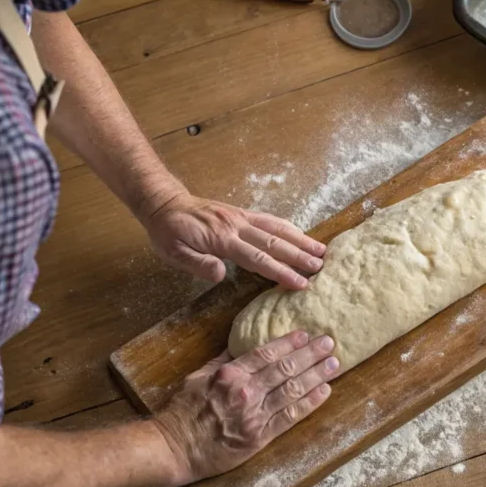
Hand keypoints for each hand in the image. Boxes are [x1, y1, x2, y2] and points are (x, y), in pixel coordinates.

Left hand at [142, 192, 325, 288]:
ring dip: (300, 239)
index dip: (280, 271)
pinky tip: (300, 235)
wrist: (164, 203)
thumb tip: (222, 274)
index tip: (299, 283)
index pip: (257, 258)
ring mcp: (241, 217)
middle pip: (273, 241)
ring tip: (321, 250)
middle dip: (299, 255)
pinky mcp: (241, 213)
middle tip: (320, 267)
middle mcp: (236, 225)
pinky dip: (288, 227)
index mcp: (221, 239)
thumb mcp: (172, 253)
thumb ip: (198, 263)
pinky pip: (269, 219)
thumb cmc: (168, 233)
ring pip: (276, 227)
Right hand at [153, 331, 338, 483]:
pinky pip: (290, 417)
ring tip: (334, 364)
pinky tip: (324, 392)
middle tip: (329, 342)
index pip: (266, 353)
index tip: (306, 333)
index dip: (289, 342)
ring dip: (316, 375)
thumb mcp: (198, 376)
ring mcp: (254, 415)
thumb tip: (241, 345)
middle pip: (285, 368)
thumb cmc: (182, 411)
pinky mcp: (259, 437)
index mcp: (230, 374)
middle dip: (310, 354)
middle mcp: (245, 391)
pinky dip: (309, 403)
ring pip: (292, 390)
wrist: (174, 448)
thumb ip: (222, 361)